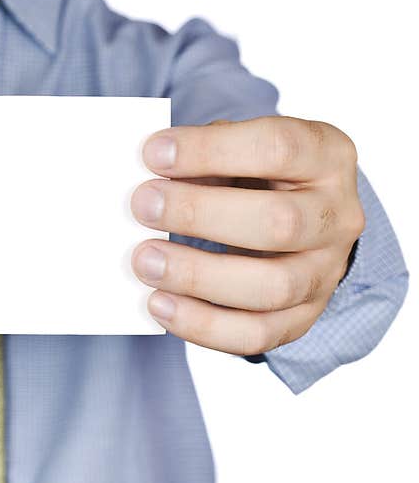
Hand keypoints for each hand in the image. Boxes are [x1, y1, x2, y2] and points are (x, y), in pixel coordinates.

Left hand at [130, 116, 364, 355]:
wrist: (297, 224)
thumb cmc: (256, 177)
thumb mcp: (238, 149)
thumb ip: (203, 158)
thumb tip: (149, 183)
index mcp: (327, 156)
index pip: (278, 148)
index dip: (211, 150)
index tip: (153, 153)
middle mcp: (338, 217)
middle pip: (279, 222)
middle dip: (200, 214)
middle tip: (143, 205)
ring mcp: (325, 273)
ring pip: (272, 287)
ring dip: (197, 276)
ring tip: (144, 261)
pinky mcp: (302, 318)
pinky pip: (256, 335)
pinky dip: (202, 325)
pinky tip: (159, 304)